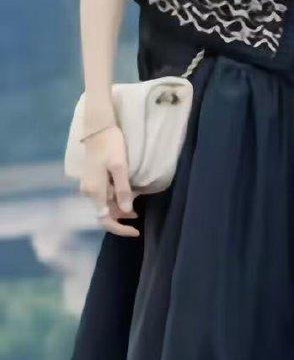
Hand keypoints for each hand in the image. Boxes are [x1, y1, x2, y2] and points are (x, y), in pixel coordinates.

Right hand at [79, 106, 139, 237]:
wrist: (98, 128)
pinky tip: (127, 193)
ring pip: (104, 204)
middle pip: (104, 212)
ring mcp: (88, 185)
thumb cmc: (111, 145)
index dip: (120, 228)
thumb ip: (122, 190)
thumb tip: (126, 211)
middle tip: (139, 214)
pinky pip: (103, 195)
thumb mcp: (120, 167)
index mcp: (94, 191)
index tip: (136, 231)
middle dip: (121, 217)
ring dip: (119, 207)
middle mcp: (88, 191)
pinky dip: (115, 198)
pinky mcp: (92, 179)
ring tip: (137, 205)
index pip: (104, 219)